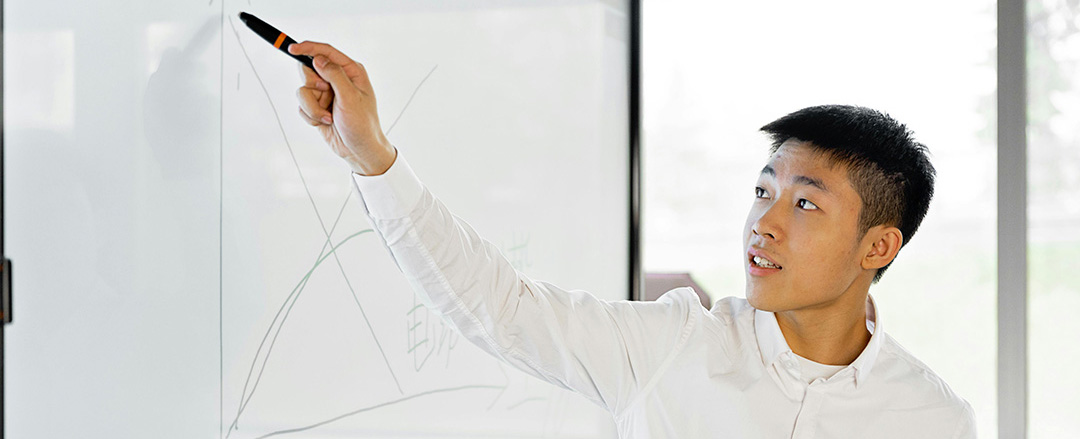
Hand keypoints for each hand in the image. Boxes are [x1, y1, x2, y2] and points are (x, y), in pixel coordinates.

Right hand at [289, 41, 395, 174]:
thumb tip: (318, 59)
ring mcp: (326, 93)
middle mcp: (337, 79)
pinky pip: (302, 105)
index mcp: (350, 71)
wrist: (358, 150)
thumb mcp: (350, 98)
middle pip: (308, 70)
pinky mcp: (317, 106)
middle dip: (312, 86)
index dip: (308, 48)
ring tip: (328, 117)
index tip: (292, 48)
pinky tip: (326, 122)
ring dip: (312, 107)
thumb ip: (335, 76)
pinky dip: (311, 115)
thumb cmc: (362, 125)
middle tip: (324, 94)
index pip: (326, 52)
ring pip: (302, 90)